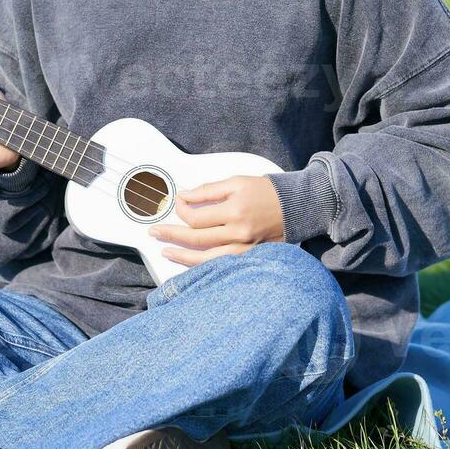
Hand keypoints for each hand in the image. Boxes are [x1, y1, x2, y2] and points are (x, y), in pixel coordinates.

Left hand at [148, 175, 284, 265]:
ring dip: (183, 256)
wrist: (295, 207)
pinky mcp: (249, 257)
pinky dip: (203, 266)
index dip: (181, 211)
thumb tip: (184, 196)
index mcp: (234, 211)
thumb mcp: (236, 182)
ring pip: (206, 259)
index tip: (176, 204)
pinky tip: (190, 263)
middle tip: (154, 233)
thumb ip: (208, 191)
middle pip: (196, 239)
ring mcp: (244, 248)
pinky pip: (221, 265)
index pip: (196, 218)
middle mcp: (238, 233)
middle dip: (171, 236)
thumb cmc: (266, 191)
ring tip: (166, 252)